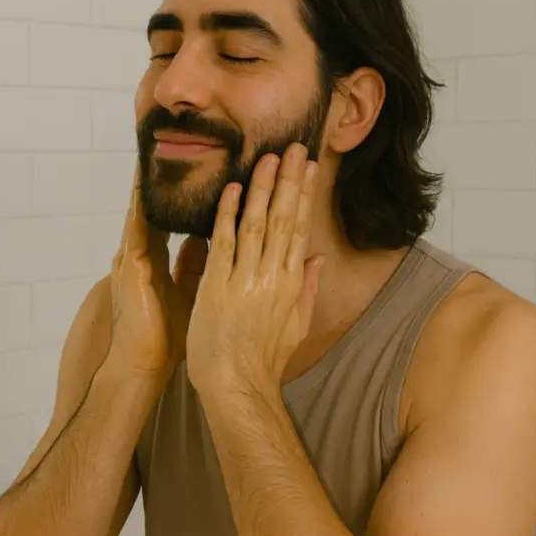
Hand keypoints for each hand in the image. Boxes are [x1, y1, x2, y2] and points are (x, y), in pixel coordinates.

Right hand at [102, 166, 207, 381]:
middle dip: (168, 177)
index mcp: (154, 260)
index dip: (183, 192)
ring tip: (162, 149)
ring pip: (145, 209)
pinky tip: (148, 183)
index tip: (196, 165)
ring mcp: (131, 257)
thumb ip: (194, 265)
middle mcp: (139, 253)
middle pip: (155, 206)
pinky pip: (137, 227)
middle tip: (179, 142)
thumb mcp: (187, 293)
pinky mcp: (131, 266)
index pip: (170, 216)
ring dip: (155, 182)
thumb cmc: (166, 337)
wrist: (143, 367)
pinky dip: (143, 204)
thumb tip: (208, 240)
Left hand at [186, 143, 323, 393]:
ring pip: (256, 225)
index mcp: (291, 284)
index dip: (303, 195)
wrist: (236, 387)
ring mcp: (245, 281)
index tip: (308, 166)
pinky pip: (224, 244)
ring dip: (261, 189)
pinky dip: (228, 215)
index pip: (300, 229)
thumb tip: (319, 258)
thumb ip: (308, 288)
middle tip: (293, 148)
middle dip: (289, 181)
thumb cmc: (263, 360)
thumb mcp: (296, 325)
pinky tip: (232, 190)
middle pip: (283, 220)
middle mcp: (272, 278)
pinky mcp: (216, 288)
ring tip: (267, 158)